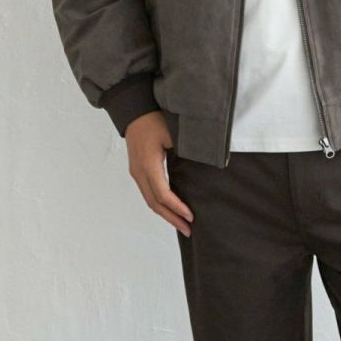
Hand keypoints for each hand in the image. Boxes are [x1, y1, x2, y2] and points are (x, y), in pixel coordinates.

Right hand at [126, 111, 193, 236]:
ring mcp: (136, 172)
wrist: (135, 110)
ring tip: (181, 224)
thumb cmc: (155, 119)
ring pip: (149, 200)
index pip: (163, 194)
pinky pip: (148, 193)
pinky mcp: (137, 170)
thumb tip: (206, 167)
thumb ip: (187, 152)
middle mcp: (139, 172)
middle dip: (172, 218)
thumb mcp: (173, 133)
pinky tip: (171, 209)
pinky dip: (160, 204)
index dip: (177, 208)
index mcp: (148, 164)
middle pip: (154, 203)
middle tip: (188, 230)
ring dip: (165, 214)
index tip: (191, 216)